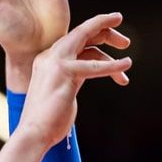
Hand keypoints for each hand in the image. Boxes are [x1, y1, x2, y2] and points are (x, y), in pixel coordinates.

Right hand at [17, 12, 130, 147]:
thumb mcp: (62, 92)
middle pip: (81, 32)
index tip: (111, 36)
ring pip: (87, 37)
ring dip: (112, 39)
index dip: (93, 35)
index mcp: (46, 61)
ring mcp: (55, 62)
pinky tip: (125, 66)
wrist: (33, 134)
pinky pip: (95, 64)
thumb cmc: (48, 121)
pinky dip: (113, 65)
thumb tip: (86, 75)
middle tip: (125, 42)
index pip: (73, 41)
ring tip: (127, 56)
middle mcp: (49, 57)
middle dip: (104, 26)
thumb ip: (72, 79)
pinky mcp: (65, 72)